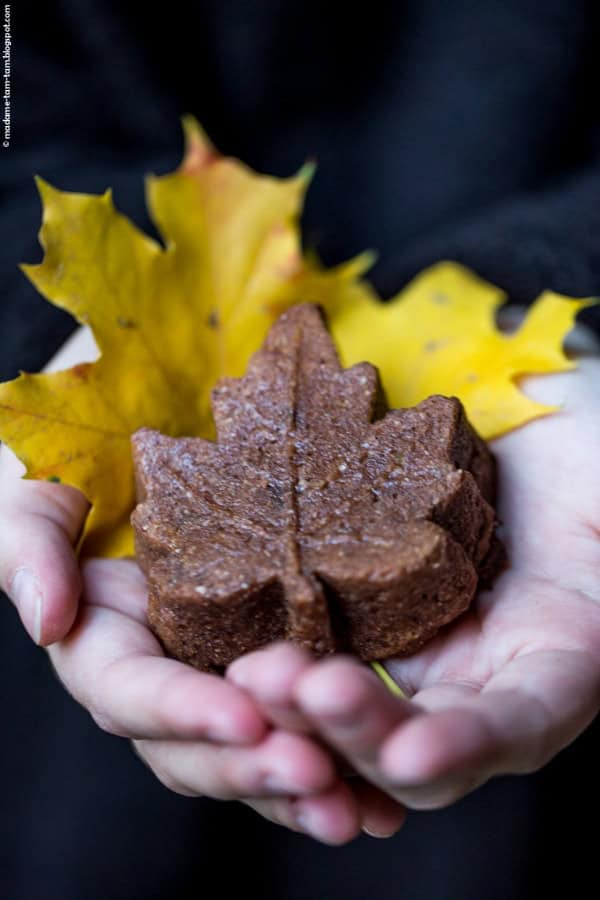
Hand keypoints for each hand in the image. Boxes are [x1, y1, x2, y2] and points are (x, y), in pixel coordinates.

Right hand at [0, 328, 403, 844]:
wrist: (156, 457)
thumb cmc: (88, 469)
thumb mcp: (43, 492)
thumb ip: (30, 544)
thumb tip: (48, 619)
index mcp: (106, 647)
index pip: (131, 693)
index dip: (182, 709)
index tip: (242, 717)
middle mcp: (164, 681)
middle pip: (196, 749)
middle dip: (252, 768)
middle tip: (316, 775)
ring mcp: (220, 683)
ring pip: (253, 758)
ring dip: (302, 791)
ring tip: (360, 810)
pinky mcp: (274, 675)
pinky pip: (301, 733)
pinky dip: (342, 771)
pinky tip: (387, 801)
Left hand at [229, 349, 599, 818]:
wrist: (528, 429)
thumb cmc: (586, 457)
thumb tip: (598, 539)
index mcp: (552, 664)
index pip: (513, 726)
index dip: (464, 745)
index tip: (407, 757)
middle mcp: (480, 680)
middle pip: (413, 741)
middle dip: (354, 729)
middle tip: (298, 689)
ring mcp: (418, 654)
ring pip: (352, 711)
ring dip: (300, 708)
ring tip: (252, 674)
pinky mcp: (365, 618)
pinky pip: (316, 653)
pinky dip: (281, 664)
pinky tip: (240, 654)